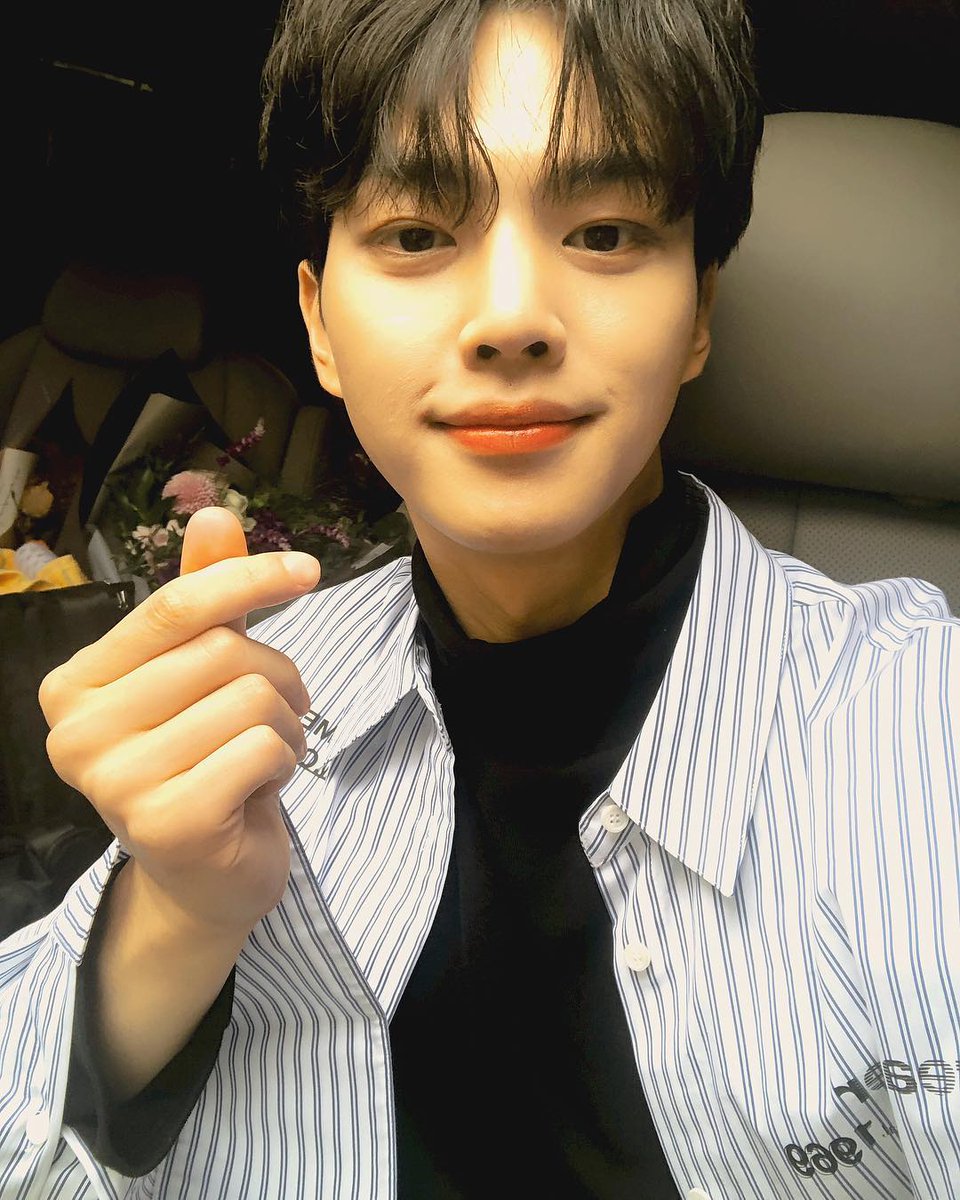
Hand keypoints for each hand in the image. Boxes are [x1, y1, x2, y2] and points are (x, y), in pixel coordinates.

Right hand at [38, 506, 320, 934]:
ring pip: (251, 698)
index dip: (248, 578)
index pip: (174, 607)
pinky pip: (264, 748)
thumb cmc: (203, 760)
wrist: (205, 874)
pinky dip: (285, 761)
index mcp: (74, 685)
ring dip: (285, 724)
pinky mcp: (166, 822)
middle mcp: (77, 732)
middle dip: (277, 676)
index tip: (308, 570)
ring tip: (262, 755)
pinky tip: (260, 789)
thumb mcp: (202, 673)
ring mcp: (115, 782)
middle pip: (221, 651)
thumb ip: (204, 597)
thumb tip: (213, 510)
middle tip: (277, 712)